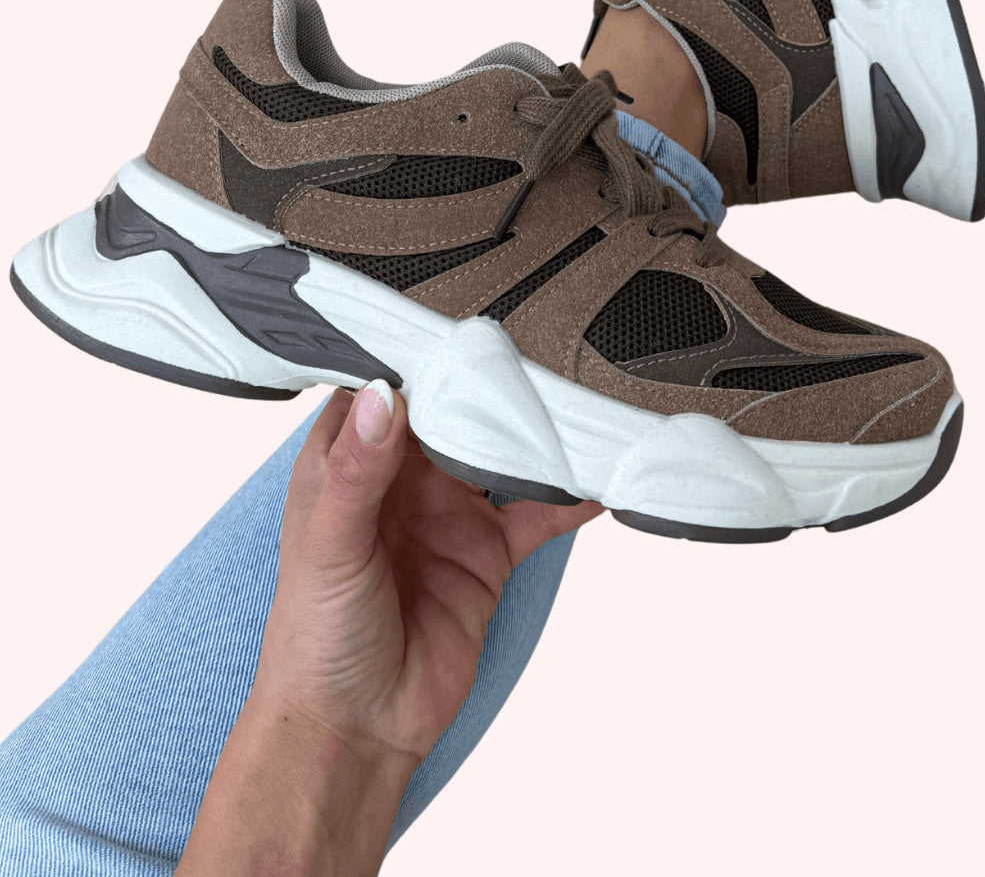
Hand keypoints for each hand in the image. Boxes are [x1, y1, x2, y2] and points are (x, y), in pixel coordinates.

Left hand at [177, 381, 600, 874]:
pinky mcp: (487, 552)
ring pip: (499, 453)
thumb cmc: (315, 637)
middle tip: (536, 354)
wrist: (356, 729)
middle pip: (454, 411)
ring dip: (534, 435)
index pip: (385, 386)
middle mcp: (400, 476)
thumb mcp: (330, 544)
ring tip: (578, 405)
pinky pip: (535, 511)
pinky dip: (568, 493)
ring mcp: (448, 511)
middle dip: (491, 388)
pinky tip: (598, 477)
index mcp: (348, 458)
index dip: (419, 356)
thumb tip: (380, 396)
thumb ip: (358, 471)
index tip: (459, 327)